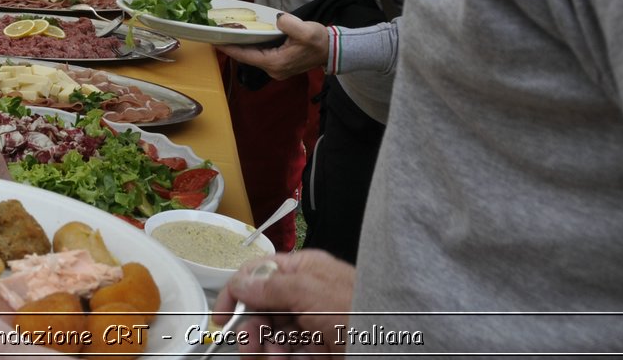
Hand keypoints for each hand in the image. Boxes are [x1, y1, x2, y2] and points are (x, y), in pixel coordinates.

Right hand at [216, 252, 355, 355]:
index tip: (221, 317)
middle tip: (252, 346)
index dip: (236, 293)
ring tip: (277, 358)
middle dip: (253, 330)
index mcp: (303, 271)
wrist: (400, 342)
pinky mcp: (320, 352)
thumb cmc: (361, 309)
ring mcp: (313, 326)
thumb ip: (271, 286)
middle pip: (262, 311)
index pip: (258, 274)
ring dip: (268, 350)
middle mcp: (305, 296)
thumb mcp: (311, 291)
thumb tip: (239, 282)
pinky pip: (291, 356)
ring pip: (273, 338)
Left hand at [217, 14, 329, 78]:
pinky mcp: (280, 65)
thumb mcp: (305, 30)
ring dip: (242, 47)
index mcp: (276, 63)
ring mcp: (277, 69)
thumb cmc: (319, 41)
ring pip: (253, 57)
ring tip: (228, 34)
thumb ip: (289, 24)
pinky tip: (245, 37)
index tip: (215, 41)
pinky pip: (260, 56)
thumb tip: (277, 20)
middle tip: (217, 34)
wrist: (333, 50)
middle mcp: (274, 70)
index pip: (246, 56)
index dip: (230, 48)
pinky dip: (251, 48)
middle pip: (247, 58)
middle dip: (233, 46)